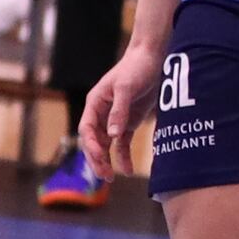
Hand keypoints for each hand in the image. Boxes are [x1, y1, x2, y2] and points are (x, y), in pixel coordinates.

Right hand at [80, 43, 168, 175]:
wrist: (152, 59)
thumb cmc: (135, 69)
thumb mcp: (126, 88)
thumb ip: (118, 112)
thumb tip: (111, 136)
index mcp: (94, 103)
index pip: (86, 129)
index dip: (90, 145)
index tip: (100, 157)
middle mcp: (101, 113)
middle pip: (93, 141)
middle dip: (97, 159)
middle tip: (105, 176)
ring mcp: (114, 119)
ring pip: (106, 146)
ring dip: (107, 162)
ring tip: (111, 178)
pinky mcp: (127, 123)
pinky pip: (122, 144)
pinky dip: (123, 157)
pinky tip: (129, 170)